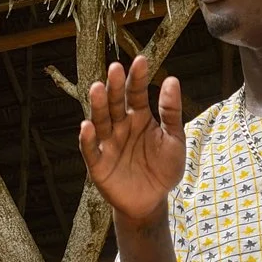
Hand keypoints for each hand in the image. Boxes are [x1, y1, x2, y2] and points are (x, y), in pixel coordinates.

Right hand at [79, 55, 184, 222]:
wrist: (152, 201)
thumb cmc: (164, 169)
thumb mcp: (174, 139)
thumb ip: (171, 112)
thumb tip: (172, 80)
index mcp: (139, 117)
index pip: (136, 93)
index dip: (138, 78)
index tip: (141, 60)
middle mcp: (120, 126)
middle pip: (115, 102)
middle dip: (114, 86)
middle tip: (115, 68)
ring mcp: (107, 143)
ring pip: (100, 120)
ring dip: (98, 105)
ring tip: (97, 88)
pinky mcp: (98, 163)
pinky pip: (91, 149)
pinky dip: (87, 139)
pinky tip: (87, 126)